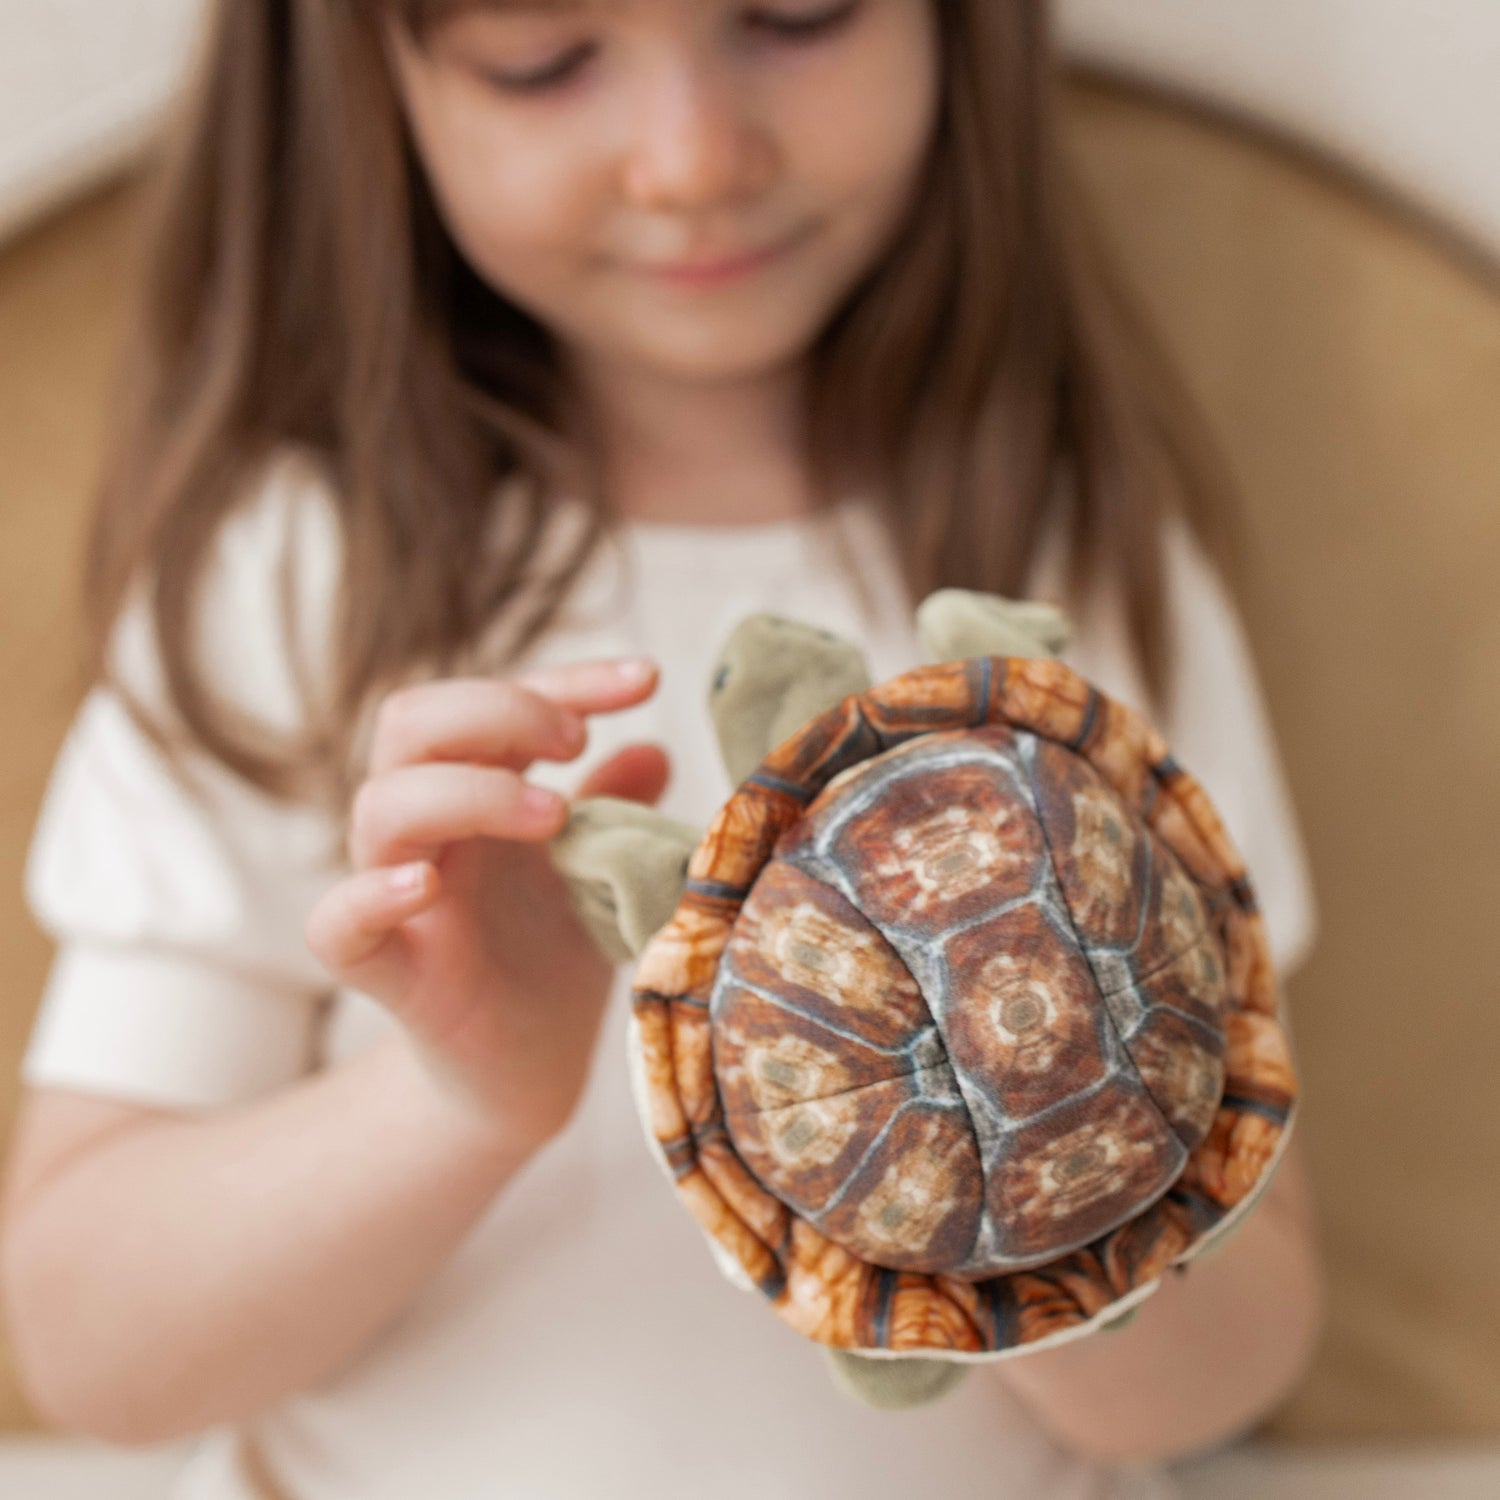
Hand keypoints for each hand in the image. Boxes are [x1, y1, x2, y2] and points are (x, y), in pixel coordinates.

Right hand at [304, 658, 669, 1146]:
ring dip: (467, 790)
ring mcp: (400, 896)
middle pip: (412, 722)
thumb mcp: (603, 872)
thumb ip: (616, 810)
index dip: (568, 679)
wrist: (530, 1073)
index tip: (647, 679)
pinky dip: (369, 896)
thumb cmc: (555, 957)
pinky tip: (427, 886)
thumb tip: (654, 748)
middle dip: (497, 709)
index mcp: (479, 790)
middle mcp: (430, 830)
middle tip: (576, 740)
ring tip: (553, 814)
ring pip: (381, 805)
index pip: (496, 702)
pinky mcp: (385, 972)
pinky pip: (335, 924)